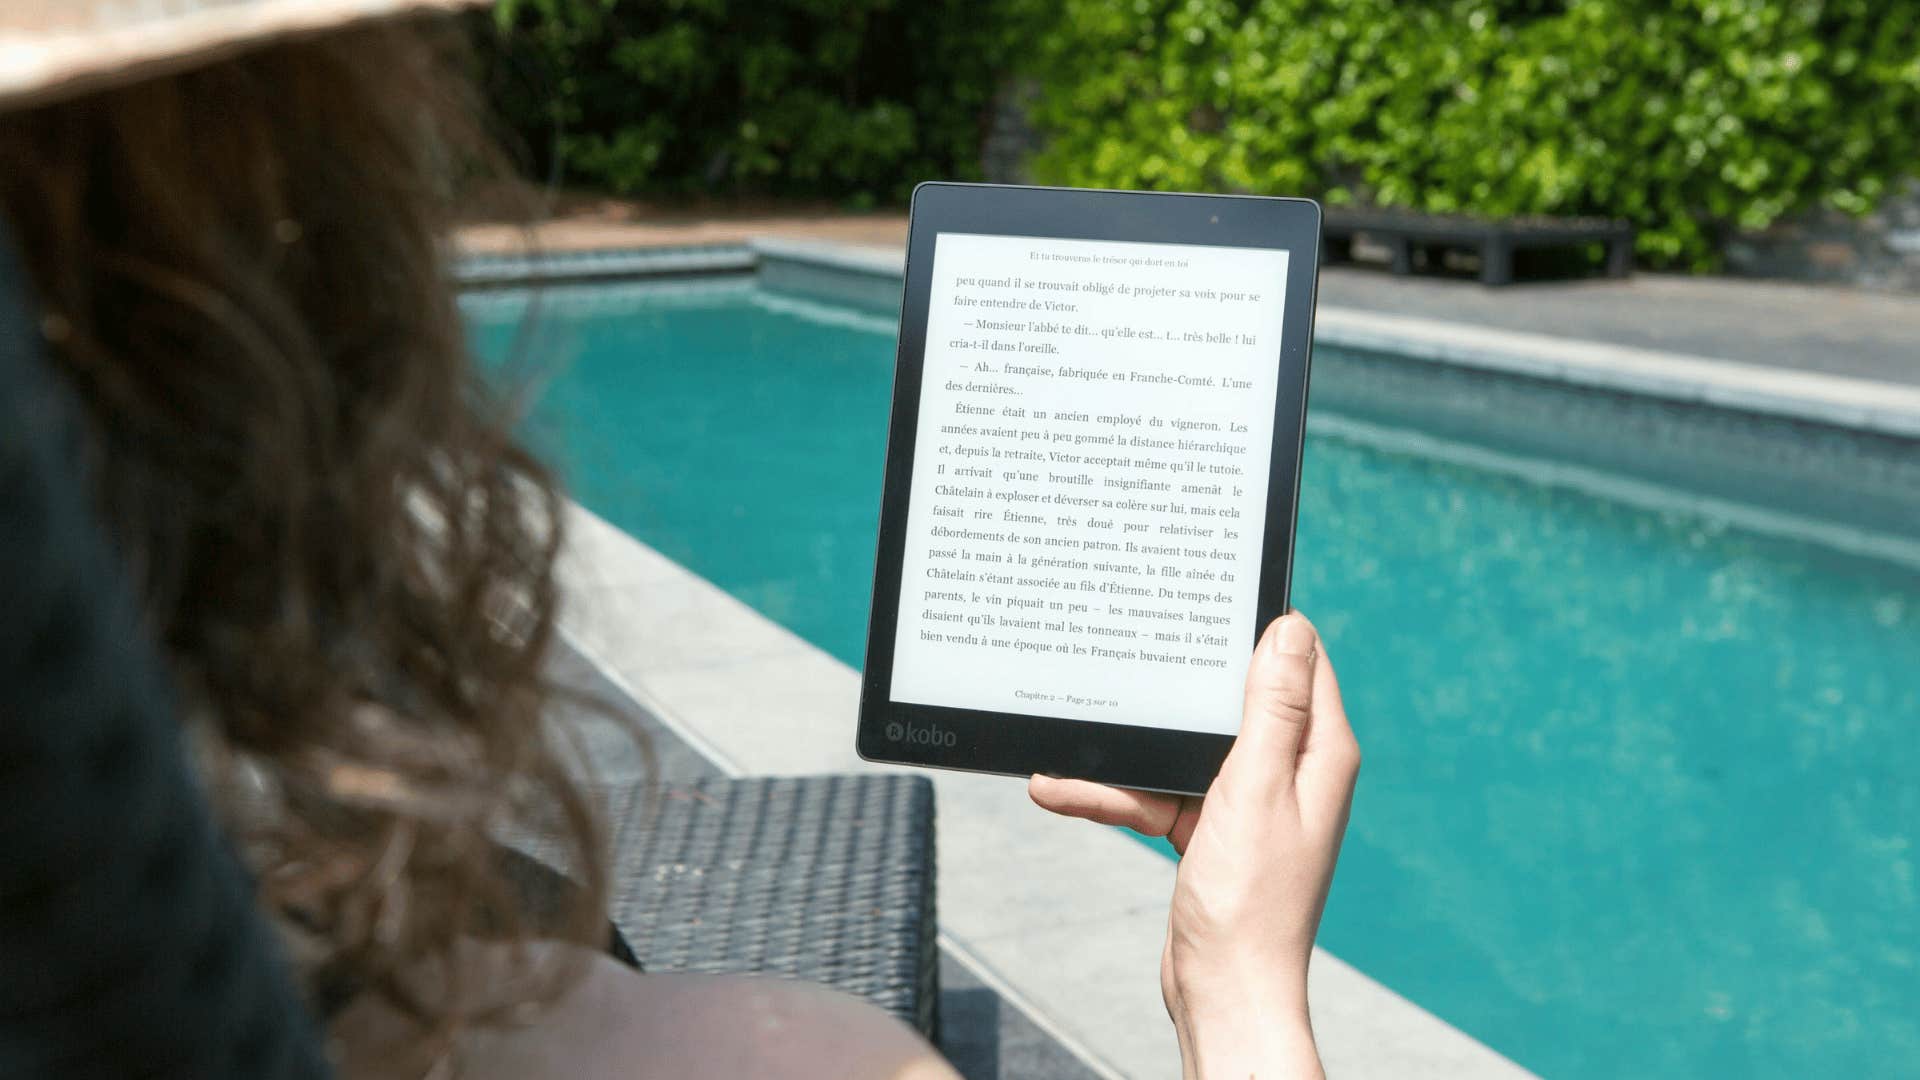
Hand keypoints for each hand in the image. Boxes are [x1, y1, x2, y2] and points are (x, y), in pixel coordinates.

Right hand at [1029, 613, 1357, 1079]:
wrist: (1223, 993)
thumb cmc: (1250, 901)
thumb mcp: (1255, 787)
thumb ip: (1272, 708)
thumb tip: (1290, 628)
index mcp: (1317, 754)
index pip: (1298, 664)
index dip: (1257, 628)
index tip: (1206, 596)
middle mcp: (1287, 772)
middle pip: (1228, 700)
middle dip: (1172, 685)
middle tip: (1126, 647)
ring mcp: (1246, 802)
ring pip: (1180, 748)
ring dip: (1124, 750)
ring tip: (1064, 741)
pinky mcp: (1207, 830)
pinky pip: (1155, 793)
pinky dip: (1113, 794)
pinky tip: (1058, 788)